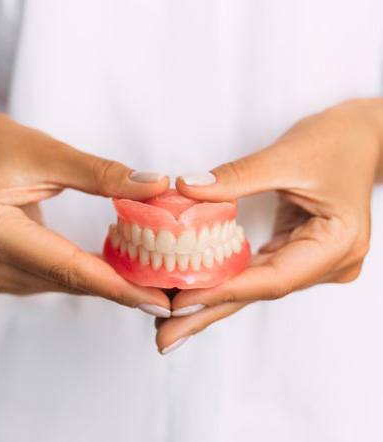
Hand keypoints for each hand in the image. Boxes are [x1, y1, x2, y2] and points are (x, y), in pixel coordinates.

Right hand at [0, 109, 170, 314]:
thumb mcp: (49, 153)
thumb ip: (103, 174)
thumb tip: (156, 186)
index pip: (66, 266)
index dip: (116, 285)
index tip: (158, 299)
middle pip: (66, 280)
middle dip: (118, 288)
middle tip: (165, 294)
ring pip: (60, 284)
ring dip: (102, 282)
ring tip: (146, 280)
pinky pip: (50, 279)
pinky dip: (81, 274)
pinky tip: (110, 269)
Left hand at [156, 98, 382, 352]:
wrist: (361, 137)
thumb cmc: (336, 141)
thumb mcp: (285, 156)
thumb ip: (236, 176)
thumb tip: (186, 189)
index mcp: (337, 244)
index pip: (272, 278)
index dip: (223, 291)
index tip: (179, 303)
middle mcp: (328, 263)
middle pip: (259, 292)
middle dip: (209, 313)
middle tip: (165, 337)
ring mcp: (314, 261)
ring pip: (254, 286)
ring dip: (212, 300)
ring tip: (172, 320)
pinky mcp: (298, 251)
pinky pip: (257, 271)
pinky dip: (226, 280)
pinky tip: (197, 290)